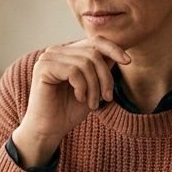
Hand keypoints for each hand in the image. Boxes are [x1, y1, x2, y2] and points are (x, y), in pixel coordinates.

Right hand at [12, 37, 129, 165]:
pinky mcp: (43, 67)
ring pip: (85, 62)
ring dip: (95, 86)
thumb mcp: (93, 88)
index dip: (113, 48)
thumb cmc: (69, 111)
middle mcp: (56, 51)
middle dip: (105, 77)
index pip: (95, 41)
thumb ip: (101, 69)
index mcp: (67, 53)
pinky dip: (82, 87)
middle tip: (107, 98)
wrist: (49, 130)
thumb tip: (119, 53)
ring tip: (92, 103)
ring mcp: (48, 58)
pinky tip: (79, 98)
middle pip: (93, 52)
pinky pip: (73, 71)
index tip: (127, 62)